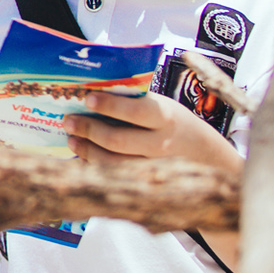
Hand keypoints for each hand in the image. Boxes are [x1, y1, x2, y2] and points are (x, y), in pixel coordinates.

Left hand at [63, 91, 240, 172]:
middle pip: (119, 141)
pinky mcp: (148, 184)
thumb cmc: (173, 122)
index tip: (88, 98)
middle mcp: (160, 144)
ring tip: (72, 139)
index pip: (136, 111)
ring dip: (88, 151)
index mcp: (165, 118)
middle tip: (69, 121)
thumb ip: (135, 100)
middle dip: (89, 130)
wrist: (205, 155)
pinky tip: (83, 157)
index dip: (110, 106)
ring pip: (115, 164)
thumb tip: (93, 89)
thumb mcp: (162, 105)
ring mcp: (154, 167)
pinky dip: (96, 167)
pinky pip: (117, 177)